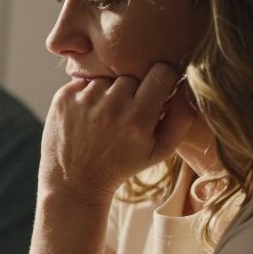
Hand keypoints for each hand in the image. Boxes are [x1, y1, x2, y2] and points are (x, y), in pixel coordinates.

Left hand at [39, 61, 194, 204]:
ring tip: (103, 118)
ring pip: (107, 78)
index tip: (158, 91)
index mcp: (138, 118)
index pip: (162, 71)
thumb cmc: (122, 165)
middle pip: (133, 75)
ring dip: (108, 93)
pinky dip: (87, 94)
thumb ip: (183, 117)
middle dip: (133, 90)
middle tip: (125, 114)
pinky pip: (84, 82)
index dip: (163, 80)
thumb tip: (188, 84)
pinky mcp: (63, 98)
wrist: (74, 182)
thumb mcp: (161, 150)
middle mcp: (111, 106)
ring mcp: (84, 100)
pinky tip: (86, 117)